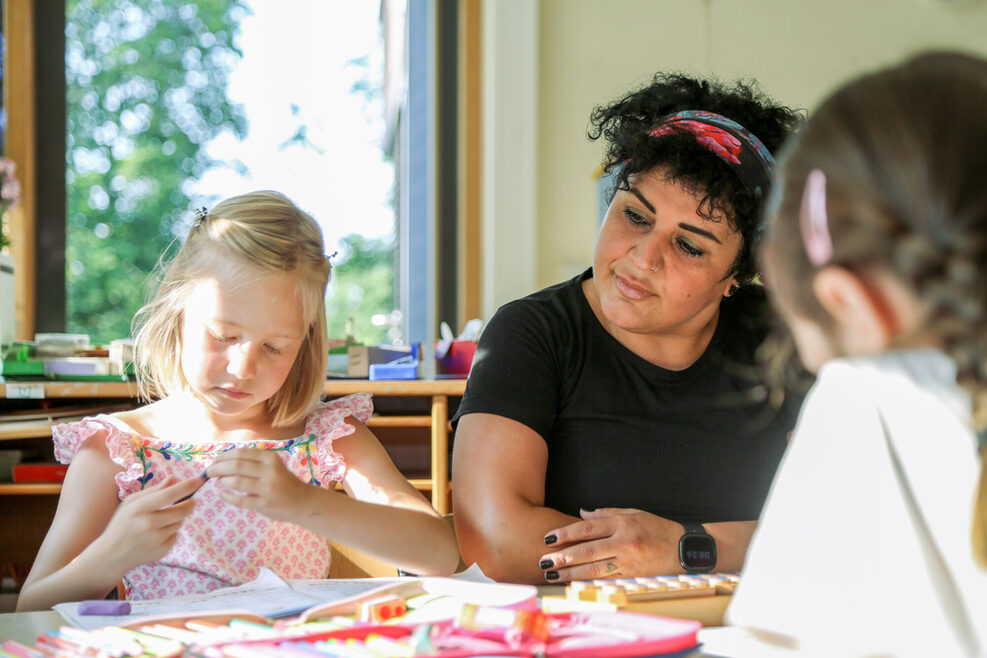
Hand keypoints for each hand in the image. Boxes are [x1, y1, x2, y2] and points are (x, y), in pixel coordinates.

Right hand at [90, 475, 202, 574]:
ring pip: (180, 522)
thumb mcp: (132, 503)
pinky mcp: (162, 550)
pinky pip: (176, 535)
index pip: (169, 495)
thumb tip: (174, 479)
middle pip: (183, 510)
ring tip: (160, 521)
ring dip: (176, 519)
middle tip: (190, 500)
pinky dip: (171, 533)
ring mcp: (156, 539)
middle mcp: (149, 524)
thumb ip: (154, 490)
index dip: (186, 487)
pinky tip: (156, 535)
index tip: (199, 480)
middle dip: (190, 503)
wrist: (112, 554)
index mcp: (139, 508)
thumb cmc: (122, 523)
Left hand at [207, 447, 313, 521]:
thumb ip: (253, 462)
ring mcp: (268, 488)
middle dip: (218, 468)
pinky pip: (240, 500)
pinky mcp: (265, 504)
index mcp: (270, 458)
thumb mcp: (272, 466)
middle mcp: (270, 471)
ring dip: (222, 481)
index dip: (223, 456)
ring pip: (237, 482)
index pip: (241, 453)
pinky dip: (227, 496)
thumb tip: (223, 460)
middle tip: (209, 472)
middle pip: (236, 466)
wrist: (302, 501)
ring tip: (218, 482)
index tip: (214, 461)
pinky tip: (222, 494)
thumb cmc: (283, 482)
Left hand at [537, 508, 682, 581]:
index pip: (587, 528)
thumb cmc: (658, 529)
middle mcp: (625, 542)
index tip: (548, 538)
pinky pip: (606, 579)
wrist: (686, 550)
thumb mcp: (634, 513)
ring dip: (570, 573)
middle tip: (543, 561)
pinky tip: (573, 583)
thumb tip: (581, 513)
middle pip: (587, 550)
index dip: (566, 533)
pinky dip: (588, 582)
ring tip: (552, 575)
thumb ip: (606, 514)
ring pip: (594, 569)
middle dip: (563, 556)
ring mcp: (629, 561)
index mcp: (623, 523)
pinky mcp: (633, 577)